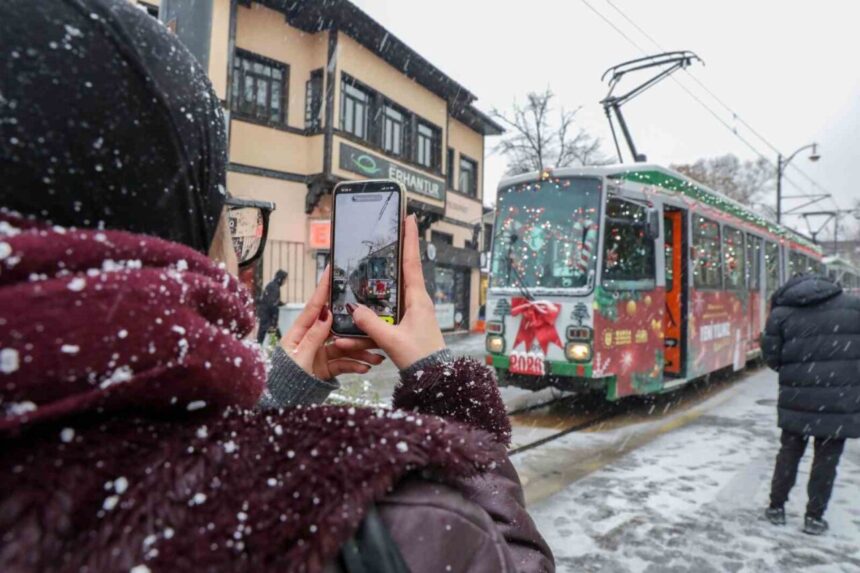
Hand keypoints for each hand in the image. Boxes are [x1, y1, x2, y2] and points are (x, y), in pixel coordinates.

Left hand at [280, 265, 384, 377]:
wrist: (282, 401)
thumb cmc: (284, 379)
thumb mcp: (299, 358)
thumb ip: (314, 338)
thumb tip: (326, 314)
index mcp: (299, 332)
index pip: (314, 306)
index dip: (323, 288)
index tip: (332, 269)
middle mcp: (311, 339)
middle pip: (337, 327)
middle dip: (355, 327)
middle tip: (371, 322)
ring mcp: (319, 353)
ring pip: (344, 347)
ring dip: (360, 351)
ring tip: (376, 357)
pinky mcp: (325, 367)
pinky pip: (343, 363)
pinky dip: (354, 366)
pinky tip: (366, 368)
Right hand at [334, 215, 444, 369]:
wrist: (435, 378)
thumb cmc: (421, 359)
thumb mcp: (392, 340)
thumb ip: (371, 325)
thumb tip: (354, 309)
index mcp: (418, 300)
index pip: (412, 263)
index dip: (410, 240)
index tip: (409, 218)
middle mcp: (417, 303)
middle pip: (402, 271)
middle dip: (394, 254)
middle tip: (388, 234)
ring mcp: (413, 313)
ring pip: (392, 295)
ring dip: (379, 289)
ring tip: (369, 279)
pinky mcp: (407, 325)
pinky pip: (389, 313)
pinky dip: (375, 315)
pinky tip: (361, 320)